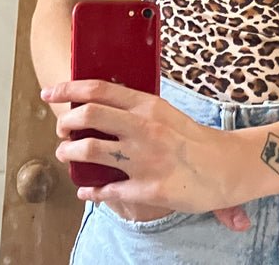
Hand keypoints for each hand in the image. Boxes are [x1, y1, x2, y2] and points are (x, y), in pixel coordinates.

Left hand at [41, 80, 250, 230]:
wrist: (228, 166)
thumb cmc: (197, 139)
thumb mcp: (167, 113)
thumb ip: (139, 109)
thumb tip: (108, 104)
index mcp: (149, 106)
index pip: (101, 89)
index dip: (70, 89)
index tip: (51, 92)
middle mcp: (144, 128)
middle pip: (90, 115)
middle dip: (66, 121)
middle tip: (62, 129)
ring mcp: (144, 158)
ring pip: (91, 151)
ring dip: (71, 153)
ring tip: (67, 155)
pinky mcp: (148, 188)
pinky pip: (108, 190)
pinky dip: (90, 190)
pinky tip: (85, 190)